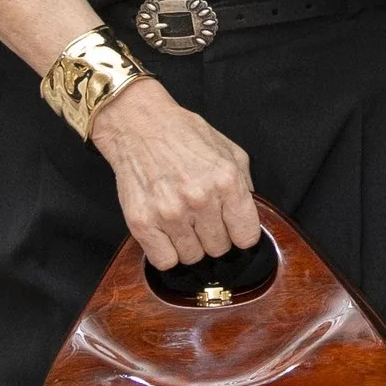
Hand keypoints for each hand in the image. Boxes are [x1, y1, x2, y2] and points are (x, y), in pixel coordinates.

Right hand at [88, 78, 256, 270]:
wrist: (137, 124)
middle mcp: (200, 199)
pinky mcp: (142, 223)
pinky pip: (164, 260)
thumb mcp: (228, 150)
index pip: (246, 236)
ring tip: (181, 221)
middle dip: (213, 236)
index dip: (240, 233)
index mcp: (226, 181)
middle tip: (201, 218)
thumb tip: (248, 217)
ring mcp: (170, 213)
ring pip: (192, 257)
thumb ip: (245, 183)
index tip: (231, 228)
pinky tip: (165, 233)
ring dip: (189, 244)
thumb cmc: (182, 134)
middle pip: (219, 249)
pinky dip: (166, 251)